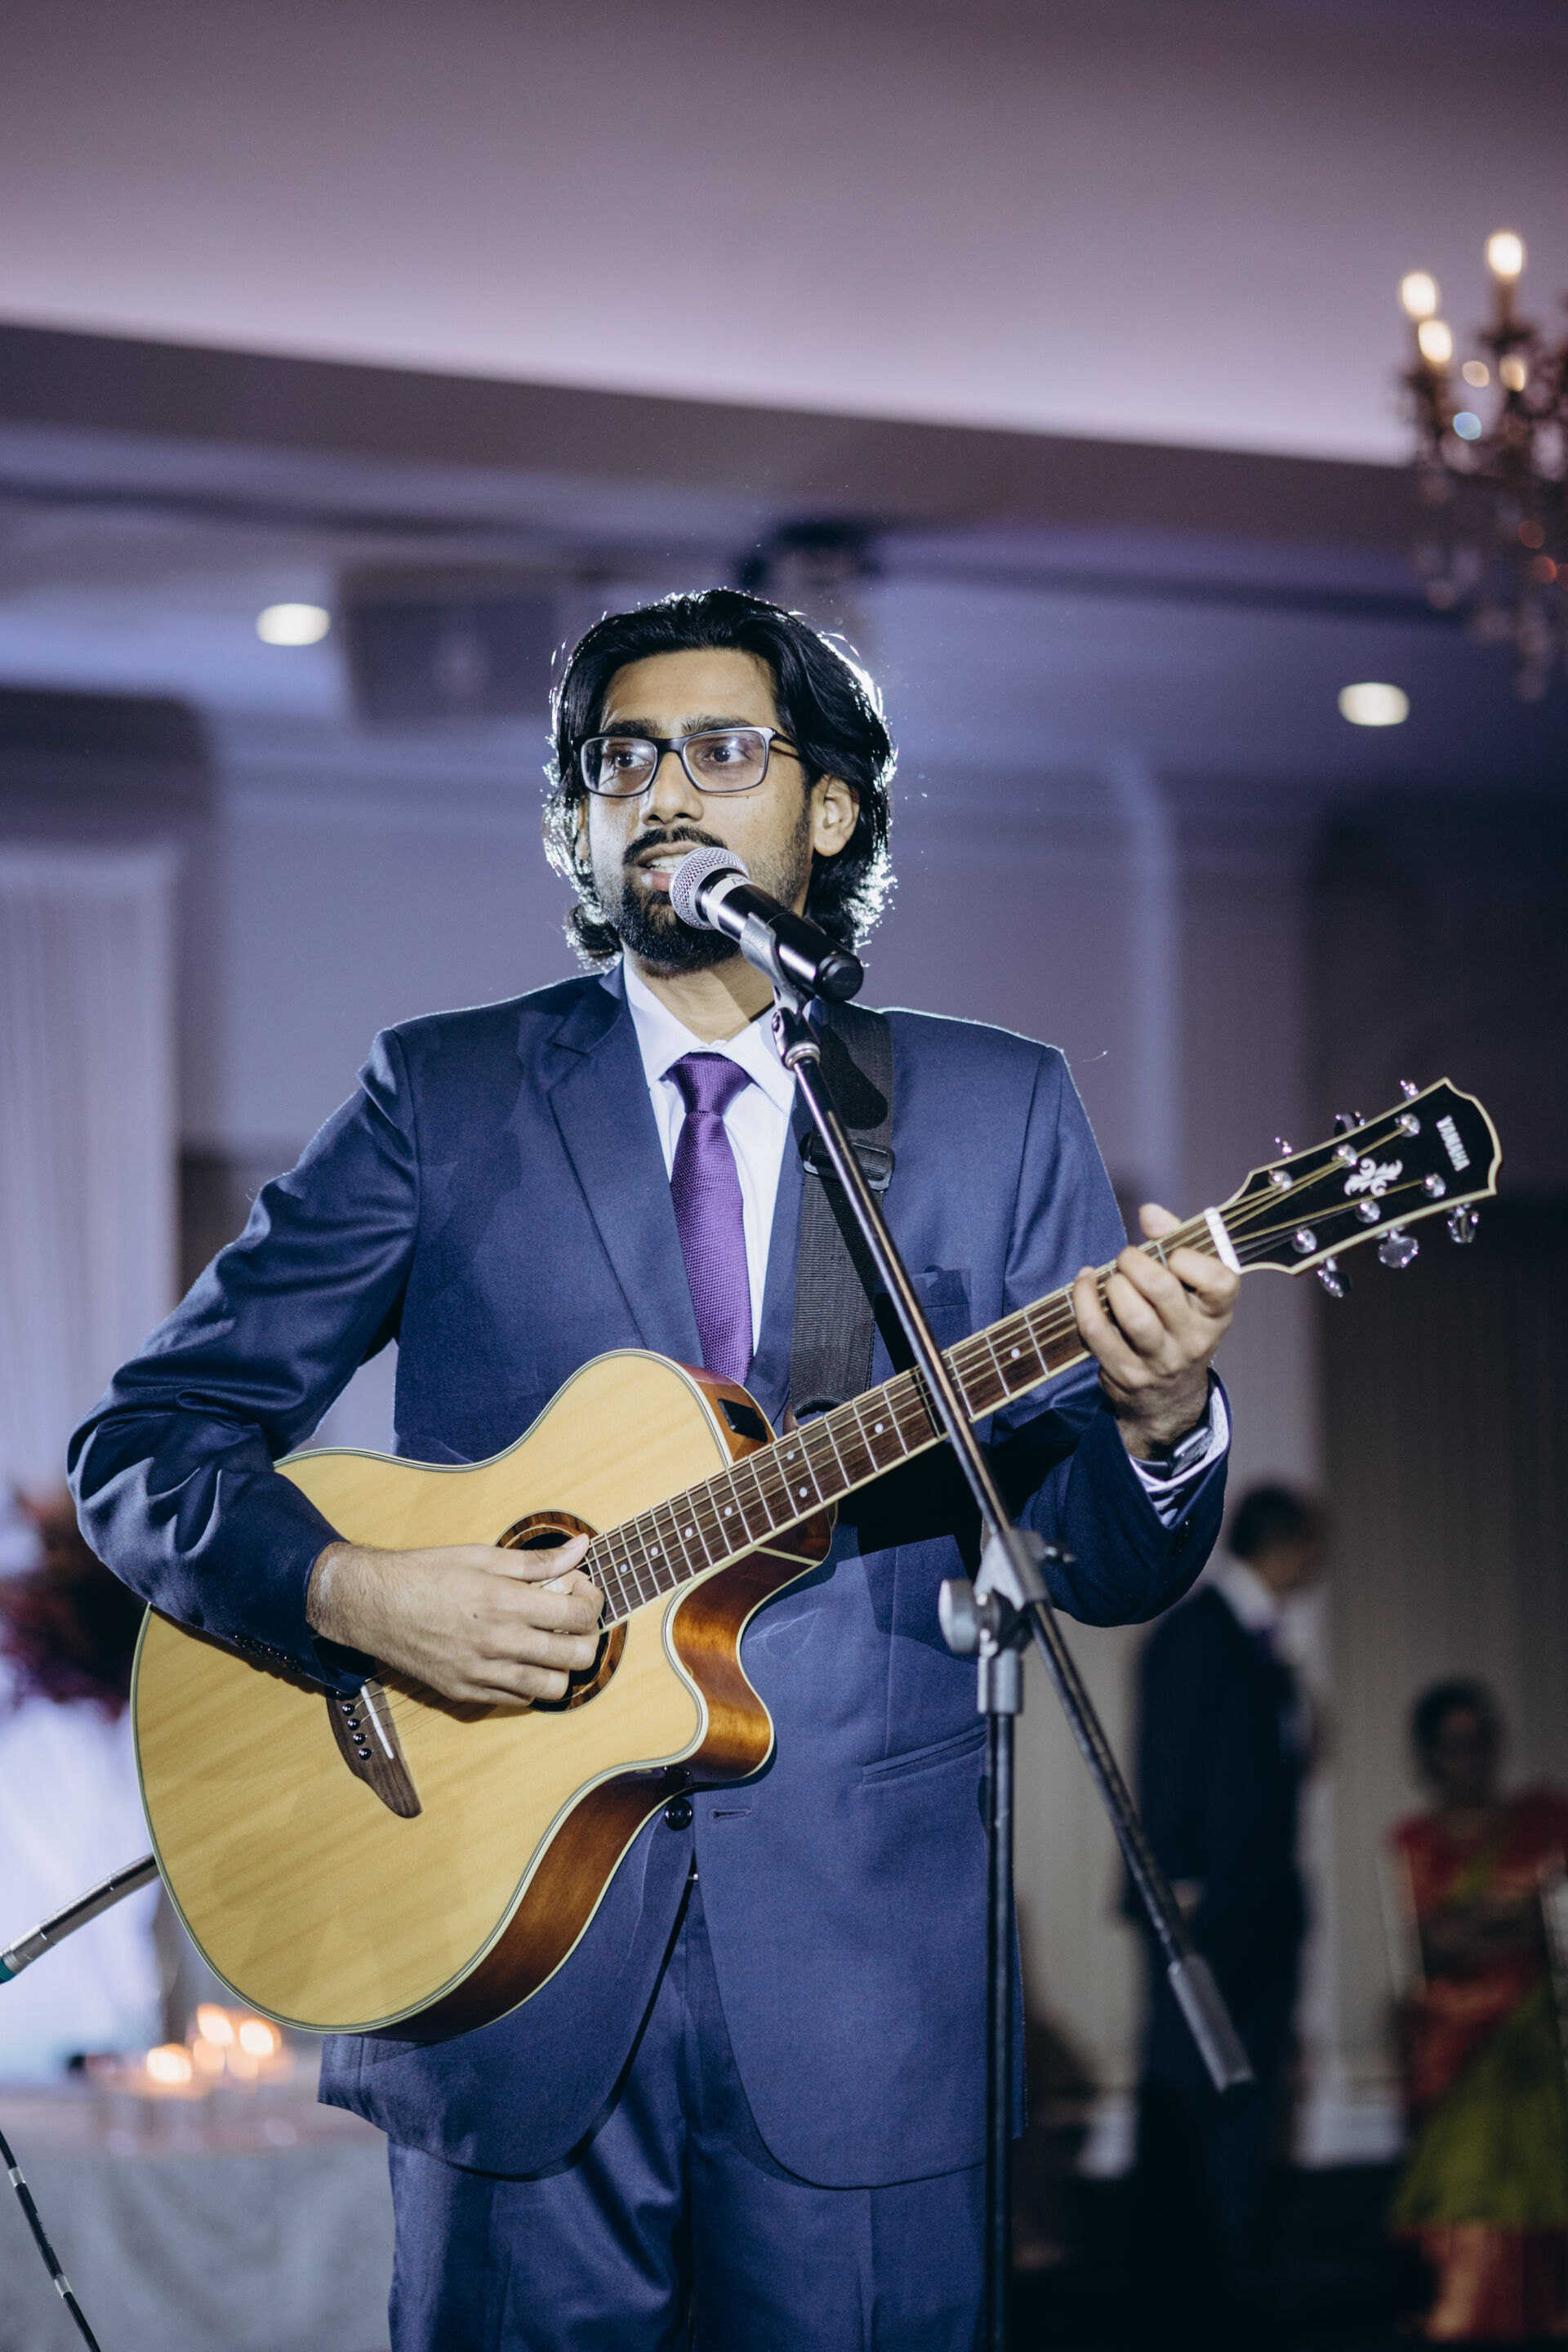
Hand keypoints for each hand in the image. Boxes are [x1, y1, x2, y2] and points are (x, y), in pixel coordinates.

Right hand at [306, 1533, 601, 1704]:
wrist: (373, 1605)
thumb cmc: (425, 1574)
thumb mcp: (482, 1556)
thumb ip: (537, 1561)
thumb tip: (580, 1549)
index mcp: (504, 1603)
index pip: (578, 1616)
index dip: (592, 1602)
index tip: (581, 1592)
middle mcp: (497, 1643)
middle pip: (575, 1657)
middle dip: (586, 1636)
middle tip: (574, 1621)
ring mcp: (481, 1673)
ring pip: (552, 1688)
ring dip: (561, 1666)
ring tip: (549, 1644)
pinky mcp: (464, 1692)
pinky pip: (518, 1700)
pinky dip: (530, 1683)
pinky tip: (520, 1658)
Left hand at [1070, 1204, 1237, 1457]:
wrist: (1169, 1398)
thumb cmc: (1178, 1324)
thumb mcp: (1192, 1290)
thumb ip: (1175, 1242)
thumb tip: (1149, 1211)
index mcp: (1217, 1314)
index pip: (1219, 1281)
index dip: (1189, 1258)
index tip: (1173, 1255)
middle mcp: (1194, 1340)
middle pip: (1162, 1289)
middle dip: (1134, 1260)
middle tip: (1128, 1258)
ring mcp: (1160, 1360)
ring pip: (1132, 1315)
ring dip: (1112, 1284)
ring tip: (1112, 1279)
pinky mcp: (1125, 1373)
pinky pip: (1096, 1330)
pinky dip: (1084, 1299)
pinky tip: (1085, 1284)